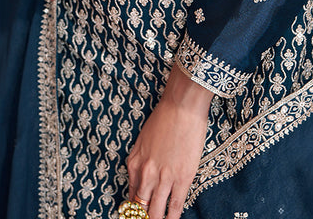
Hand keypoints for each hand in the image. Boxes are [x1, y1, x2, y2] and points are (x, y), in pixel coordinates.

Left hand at [126, 63, 212, 218]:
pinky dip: (172, 217)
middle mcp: (145, 173)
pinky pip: (175, 206)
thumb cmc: (164, 117)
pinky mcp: (181, 178)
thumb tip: (143, 179)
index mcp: (134, 163)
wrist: (181, 106)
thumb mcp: (144, 139)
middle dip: (143, 217)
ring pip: (156, 211)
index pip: (130, 196)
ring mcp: (163, 178)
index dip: (134, 210)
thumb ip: (142, 160)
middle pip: (141, 207)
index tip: (138, 215)